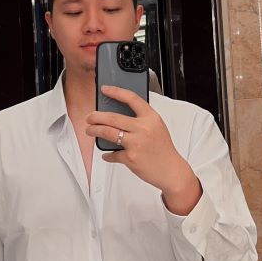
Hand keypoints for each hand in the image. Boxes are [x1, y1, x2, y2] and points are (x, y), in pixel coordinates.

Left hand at [86, 86, 201, 214]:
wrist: (171, 171)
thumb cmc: (163, 149)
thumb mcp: (157, 128)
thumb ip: (142, 120)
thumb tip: (118, 116)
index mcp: (151, 118)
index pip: (131, 98)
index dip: (116, 92)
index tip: (105, 89)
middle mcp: (143, 128)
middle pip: (113, 117)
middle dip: (96, 116)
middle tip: (90, 117)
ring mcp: (136, 143)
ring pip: (108, 132)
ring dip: (95, 130)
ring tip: (90, 130)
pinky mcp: (130, 158)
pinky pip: (113, 153)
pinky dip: (107, 154)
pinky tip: (107, 154)